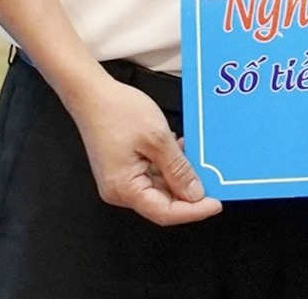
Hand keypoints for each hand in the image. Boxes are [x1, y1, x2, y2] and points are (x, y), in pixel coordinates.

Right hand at [66, 71, 222, 225]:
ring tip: (198, 162)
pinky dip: (167, 168)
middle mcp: (119, 191)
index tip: (216, 204)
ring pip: (158, 190)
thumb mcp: (157, 139)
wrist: (91, 94)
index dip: (194, 211)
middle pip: (162, 204)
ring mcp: (119, 181)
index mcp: (124, 189)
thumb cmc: (117, 111)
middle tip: (213, 182)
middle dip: (189, 194)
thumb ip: (178, 169)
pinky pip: (150, 176)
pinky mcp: (122, 170)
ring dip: (179, 178)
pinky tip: (179, 152)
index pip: (165, 213)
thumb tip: (195, 194)